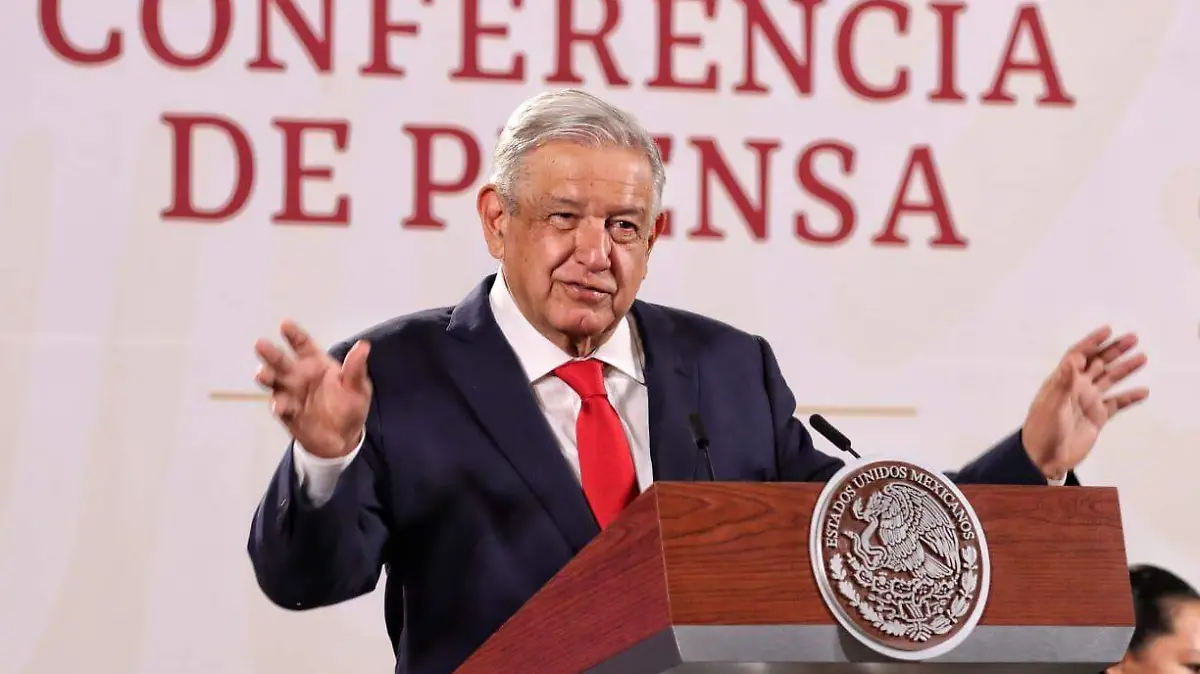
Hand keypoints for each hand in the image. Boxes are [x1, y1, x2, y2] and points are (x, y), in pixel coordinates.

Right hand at [254, 320, 371, 458]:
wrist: (344, 437)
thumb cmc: (349, 406)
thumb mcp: (358, 387)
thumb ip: (356, 368)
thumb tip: (364, 346)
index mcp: (316, 363)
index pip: (302, 345)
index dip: (294, 334)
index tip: (285, 324)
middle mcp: (299, 375)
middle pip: (281, 361)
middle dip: (270, 353)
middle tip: (260, 344)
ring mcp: (290, 393)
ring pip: (274, 382)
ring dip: (266, 376)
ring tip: (262, 374)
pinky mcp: (288, 413)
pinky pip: (281, 407)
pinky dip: (280, 405)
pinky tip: (281, 405)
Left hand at [1022, 326, 1148, 479]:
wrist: (1044, 458)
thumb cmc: (1041, 431)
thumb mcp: (1052, 406)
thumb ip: (1063, 383)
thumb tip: (1072, 360)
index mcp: (1062, 382)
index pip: (1078, 355)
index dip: (1092, 342)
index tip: (1107, 330)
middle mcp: (1076, 388)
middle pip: (1098, 363)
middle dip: (1114, 350)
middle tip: (1133, 338)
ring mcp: (1087, 402)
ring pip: (1110, 380)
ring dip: (1125, 369)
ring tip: (1141, 358)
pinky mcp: (1097, 417)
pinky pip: (1116, 403)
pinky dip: (1130, 397)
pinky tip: (1142, 391)